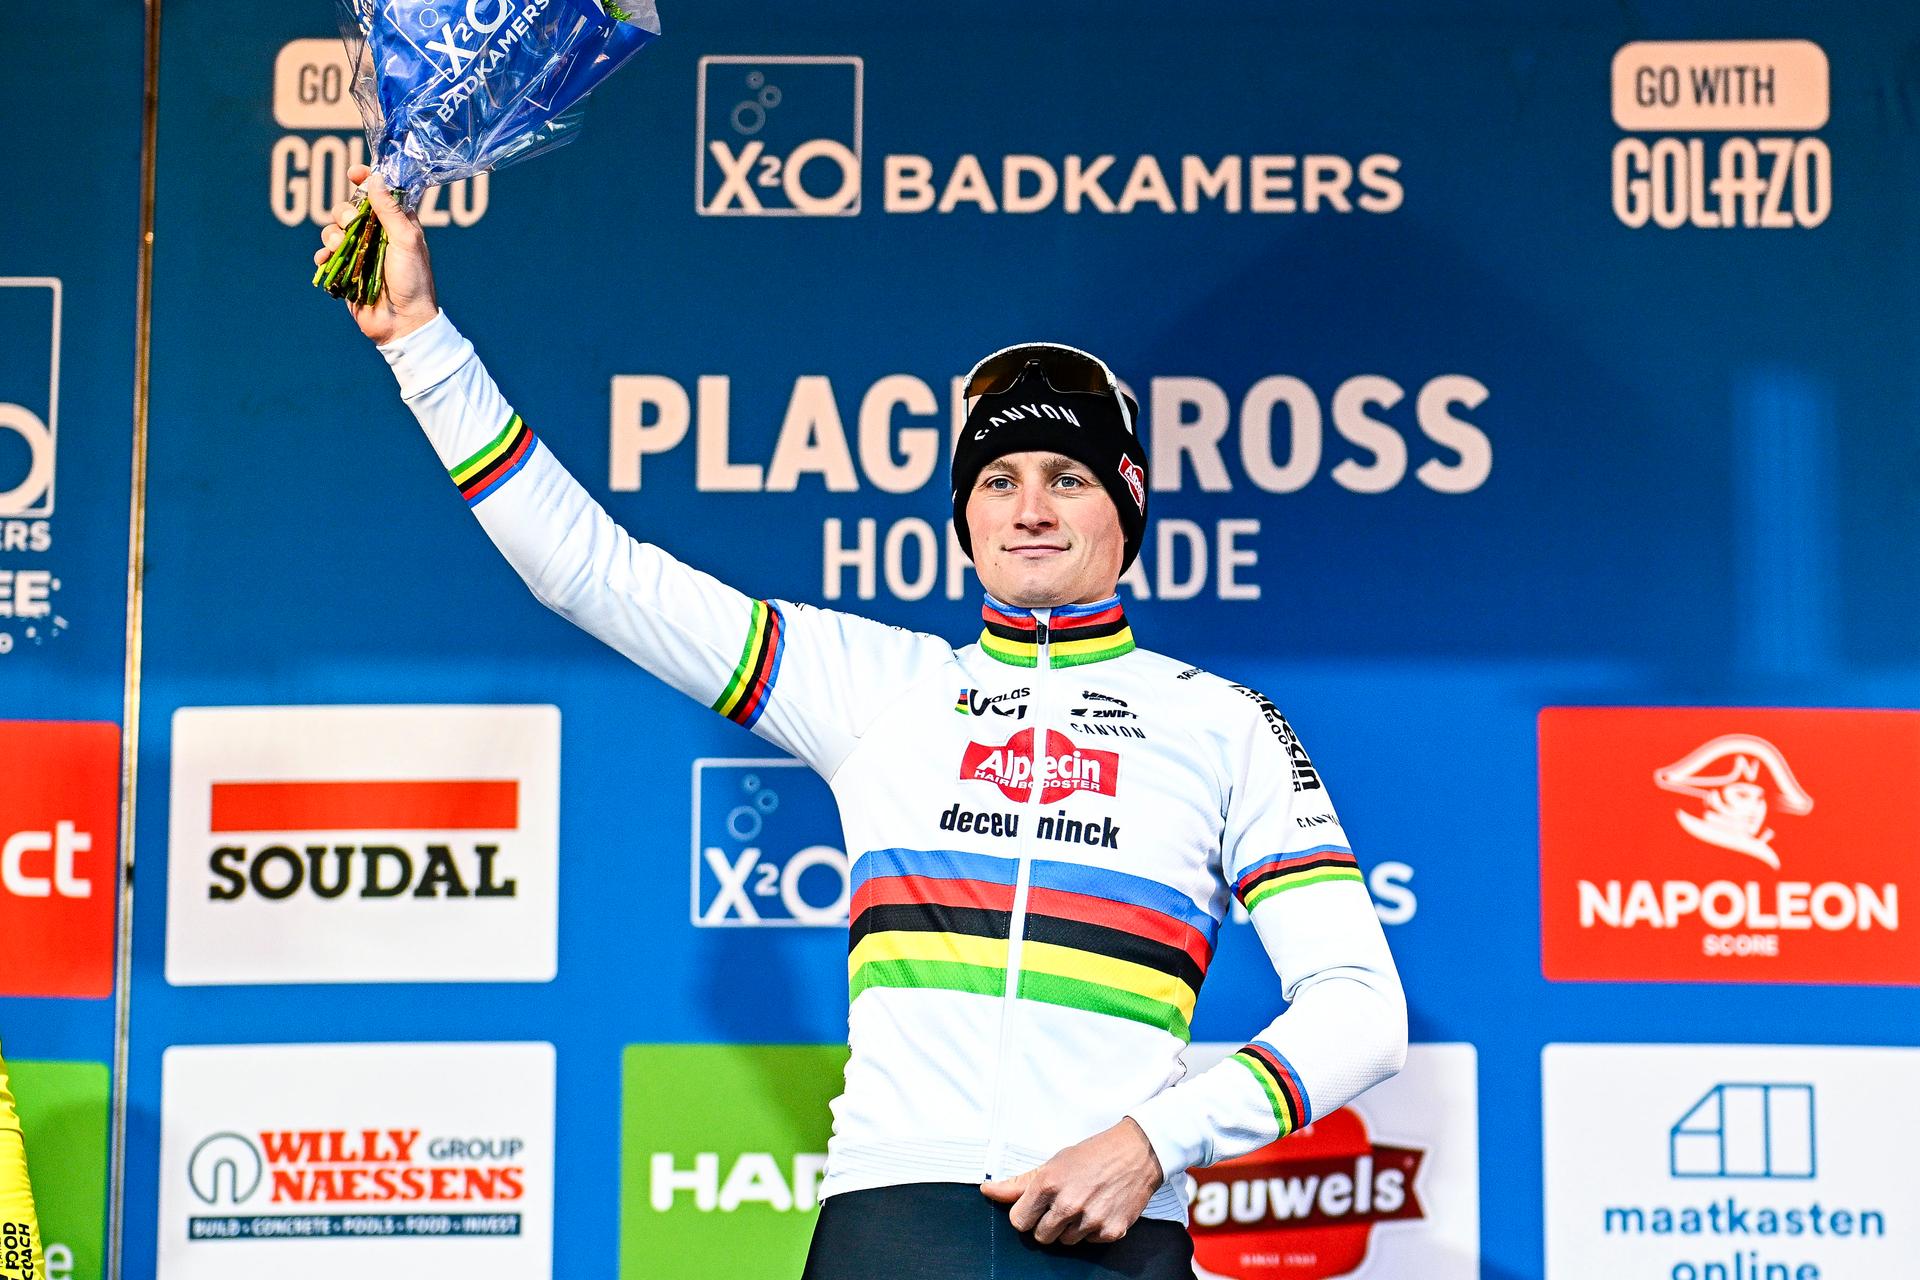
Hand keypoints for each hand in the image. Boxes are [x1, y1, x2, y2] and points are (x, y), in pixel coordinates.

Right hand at [314, 163, 439, 344]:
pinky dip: (324, 255)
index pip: (379, 193)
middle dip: (345, 212)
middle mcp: (377, 235)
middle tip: (352, 223)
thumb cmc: (413, 281)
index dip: (365, 180)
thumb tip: (376, 179)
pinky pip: (325, 254)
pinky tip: (328, 260)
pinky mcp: (345, 271)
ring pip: (333, 230)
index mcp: (398, 224)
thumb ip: (390, 210)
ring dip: (333, 235)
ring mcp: (360, 253)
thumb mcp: (406, 240)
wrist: (402, 321)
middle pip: (349, 209)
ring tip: (341, 248)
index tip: (353, 172)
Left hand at [979, 1118, 1163, 1245]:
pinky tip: (1100, 1208)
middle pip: (1040, 1237)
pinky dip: (1093, 1230)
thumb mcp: (1053, 1163)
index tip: (1037, 1206)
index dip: (1026, 1214)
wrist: (1136, 1152)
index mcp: (1048, 1184)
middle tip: (1062, 1204)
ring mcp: (1090, 1220)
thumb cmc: (1092, 1155)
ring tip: (1084, 1203)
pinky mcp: (1110, 1231)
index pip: (1018, 1221)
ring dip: (1071, 1227)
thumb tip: (988, 1191)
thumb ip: (1019, 1183)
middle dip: (1047, 1223)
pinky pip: (1090, 1242)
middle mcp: (1068, 1204)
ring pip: (1065, 1242)